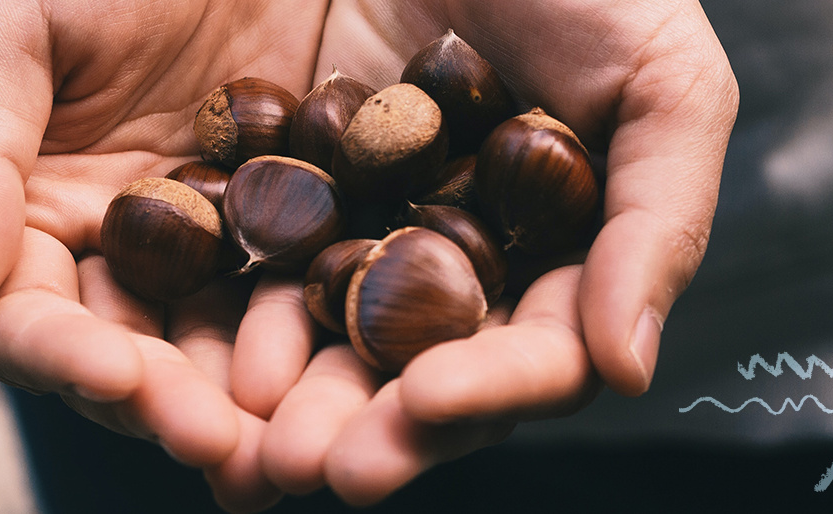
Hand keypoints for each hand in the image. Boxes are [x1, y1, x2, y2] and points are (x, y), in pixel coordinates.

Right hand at [0, 0, 333, 509]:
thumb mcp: (12, 32)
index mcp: (44, 221)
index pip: (36, 318)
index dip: (66, 355)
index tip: (115, 376)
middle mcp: (133, 255)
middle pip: (141, 358)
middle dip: (174, 405)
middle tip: (220, 445)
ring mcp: (225, 249)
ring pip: (232, 350)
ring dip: (257, 405)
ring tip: (295, 447)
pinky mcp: (308, 230)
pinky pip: (317, 295)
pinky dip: (331, 341)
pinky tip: (361, 380)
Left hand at [245, 0, 738, 504]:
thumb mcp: (657, 77)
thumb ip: (660, 217)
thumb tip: (632, 367)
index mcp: (546, 259)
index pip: (525, 355)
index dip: (485, 387)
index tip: (430, 402)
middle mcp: (451, 264)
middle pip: (411, 373)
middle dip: (368, 424)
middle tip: (317, 464)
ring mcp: (360, 232)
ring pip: (319, 339)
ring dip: (280, 400)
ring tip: (239, 445)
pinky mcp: (275, 191)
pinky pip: (238, 262)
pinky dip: (210, 313)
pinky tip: (172, 358)